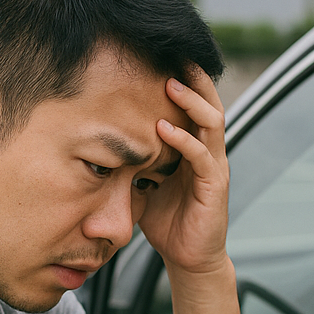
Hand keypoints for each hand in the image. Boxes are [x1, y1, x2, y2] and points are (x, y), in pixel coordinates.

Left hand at [138, 70, 229, 274]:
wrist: (188, 259)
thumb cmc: (166, 221)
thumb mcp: (143, 182)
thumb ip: (132, 159)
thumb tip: (99, 138)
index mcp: (195, 148)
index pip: (195, 104)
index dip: (184, 80)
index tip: (161, 55)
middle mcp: (209, 152)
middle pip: (210, 103)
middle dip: (193, 78)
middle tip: (173, 54)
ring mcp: (214, 168)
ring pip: (212, 122)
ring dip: (191, 101)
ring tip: (170, 84)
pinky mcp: (215, 188)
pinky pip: (202, 157)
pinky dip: (184, 140)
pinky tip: (164, 129)